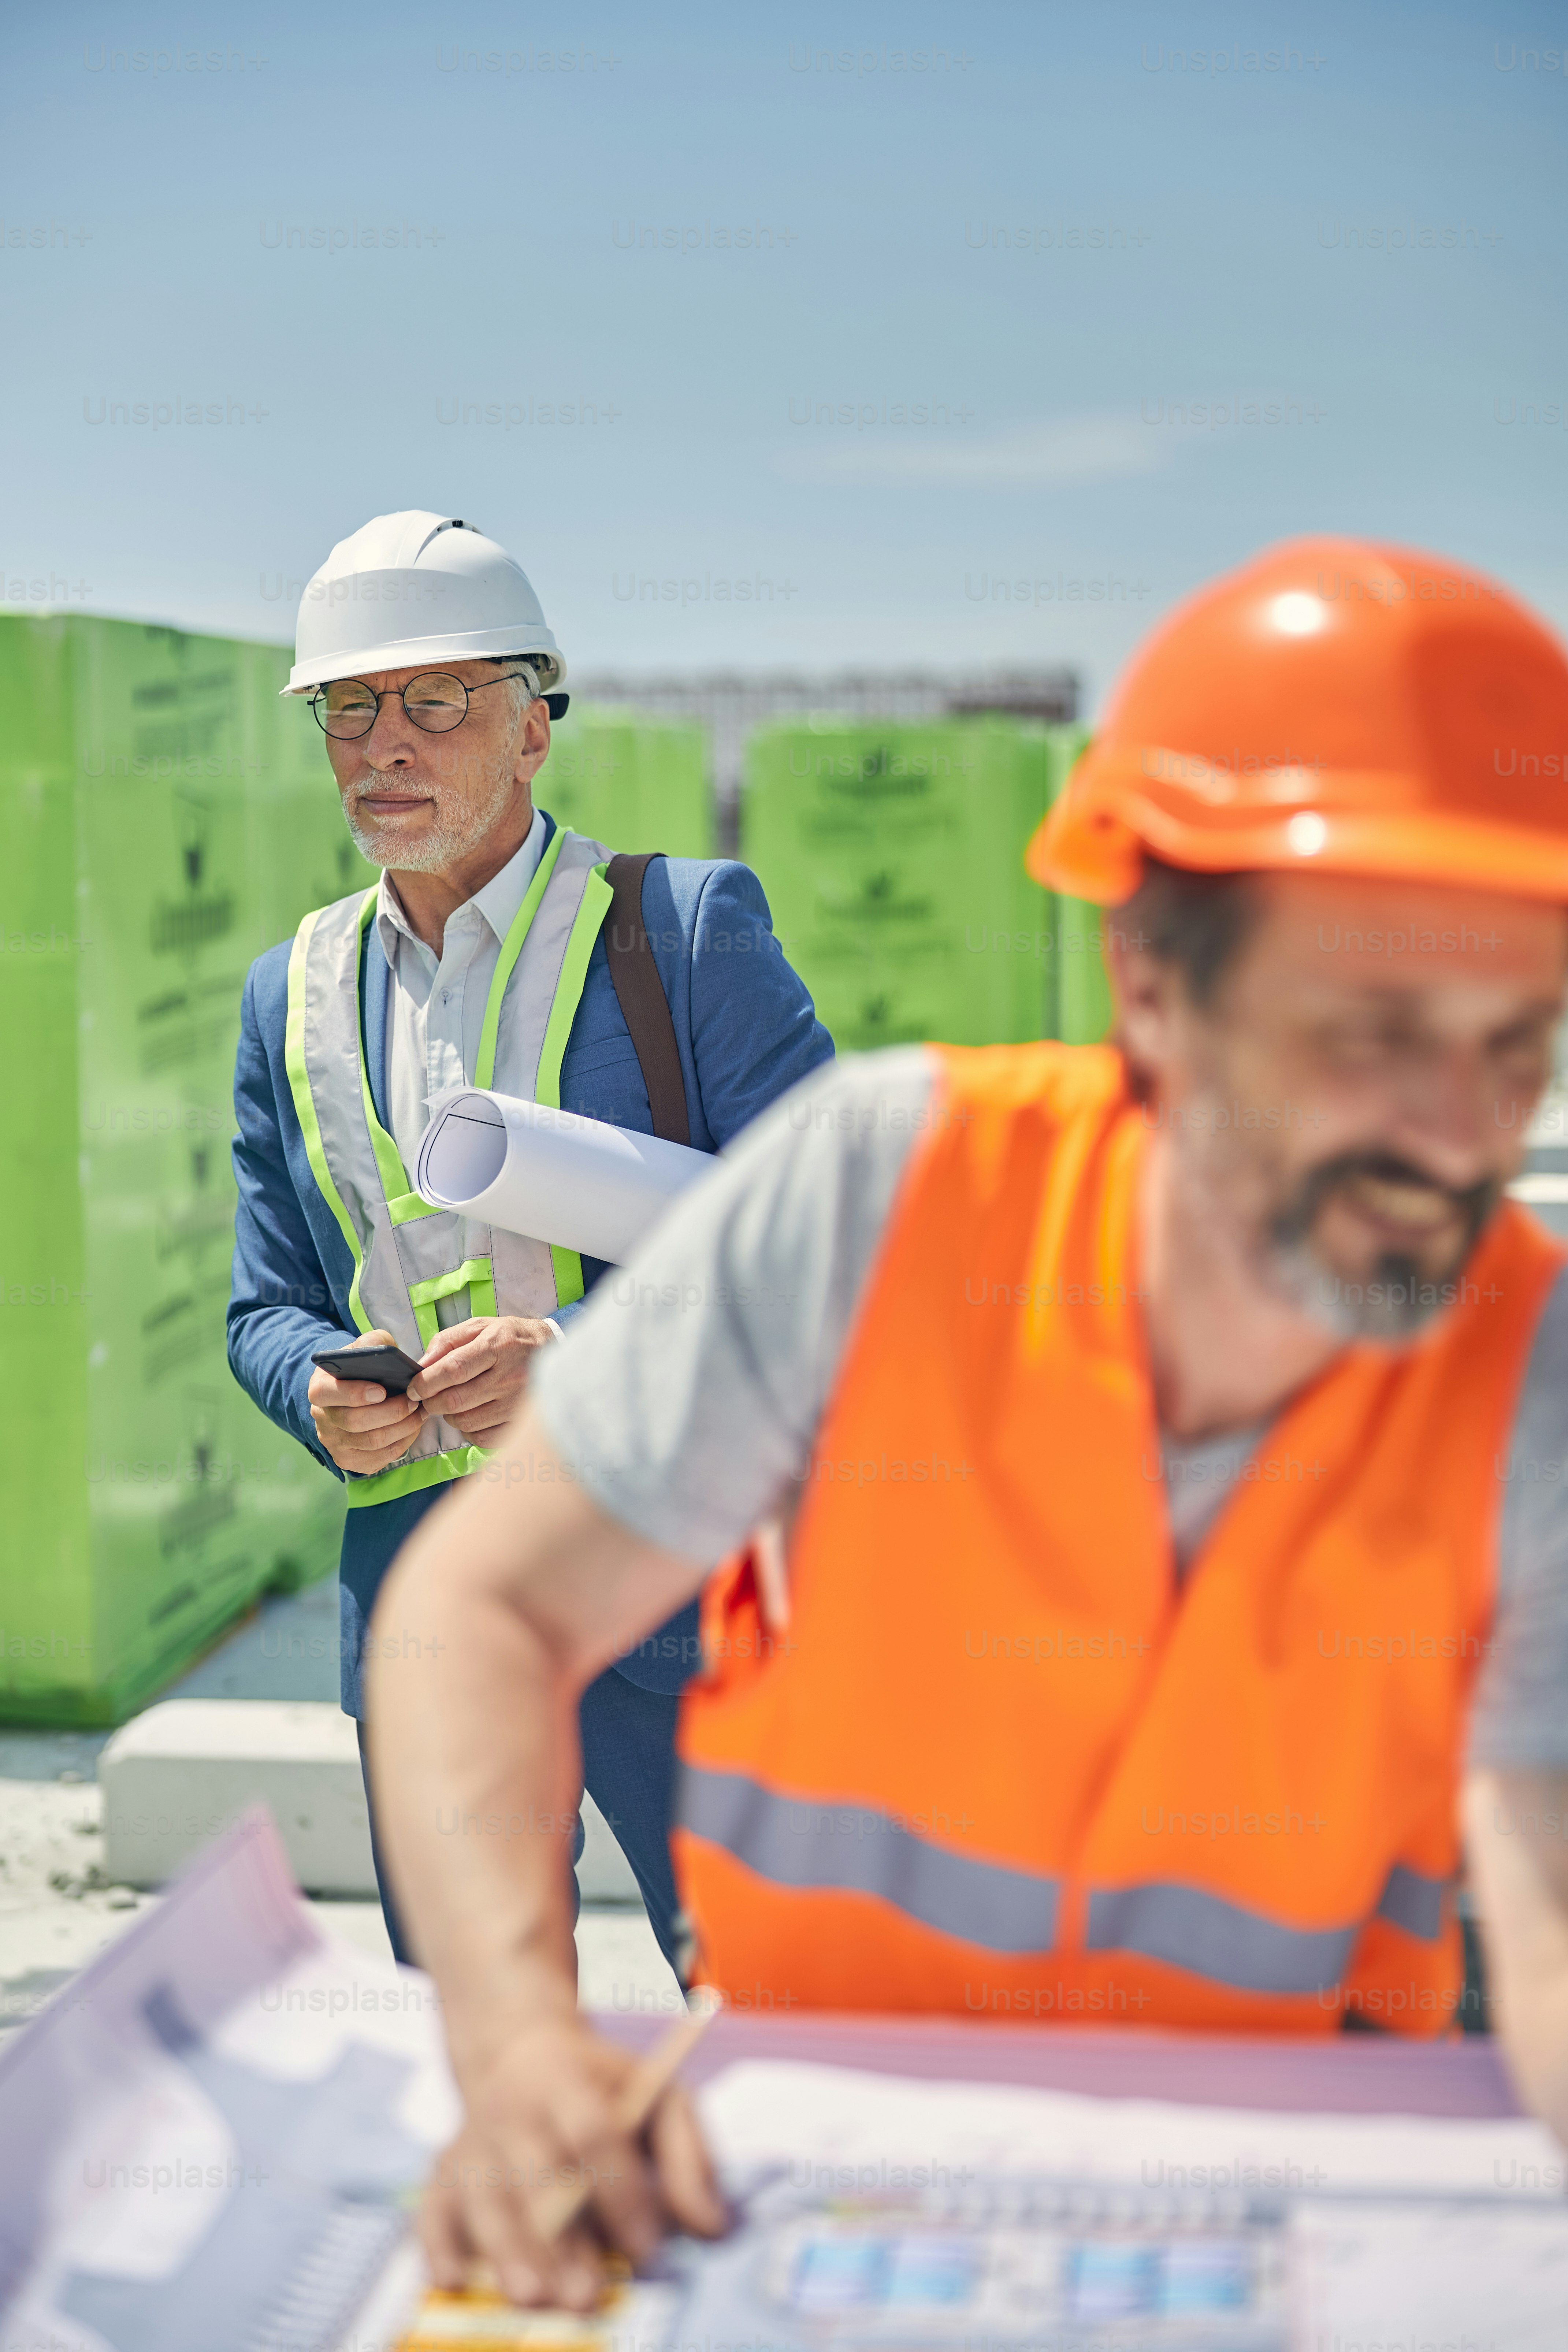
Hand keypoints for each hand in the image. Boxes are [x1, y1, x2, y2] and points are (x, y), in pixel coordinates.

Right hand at [309, 1328, 425, 1473]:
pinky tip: (412, 1428)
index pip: (327, 1393)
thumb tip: (386, 1354)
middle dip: (391, 1412)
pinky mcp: (349, 1460)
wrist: (357, 1390)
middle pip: (355, 1422)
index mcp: (320, 1388)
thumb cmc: (363, 1368)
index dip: (354, 1393)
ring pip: (371, 1442)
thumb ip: (372, 1344)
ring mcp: (334, 1442)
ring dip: (402, 1428)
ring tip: (420, 1413)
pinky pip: (379, 1458)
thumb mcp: (365, 1347)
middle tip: (414, 1402)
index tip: (382, 1390)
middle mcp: (322, 1418)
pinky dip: (401, 1443)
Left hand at [410, 1316, 555, 1441]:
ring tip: (455, 1403)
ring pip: (467, 1422)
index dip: (426, 1382)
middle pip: (455, 1400)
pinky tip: (474, 1416)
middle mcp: (510, 1376)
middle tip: (428, 1398)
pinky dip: (470, 1431)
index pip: (453, 1369)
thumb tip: (421, 1365)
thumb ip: (447, 1341)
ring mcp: (518, 1403)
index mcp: (498, 1346)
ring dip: (450, 1417)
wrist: (558, 1354)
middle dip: (432, 1402)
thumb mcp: (482, 1326)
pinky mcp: (522, 1424)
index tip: (413, 1388)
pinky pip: (483, 1438)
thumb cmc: (512, 1338)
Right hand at [420, 2011, 725, 2307]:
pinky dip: (438, 2243)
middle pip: (534, 2173)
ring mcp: (473, 2140)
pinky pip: (431, 2206)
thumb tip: (714, 2230)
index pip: (594, 2133)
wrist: (522, 2050)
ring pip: (484, 2197)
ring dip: (506, 2248)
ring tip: (532, 2297)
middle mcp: (514, 2109)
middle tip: (586, 2294)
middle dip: (559, 2237)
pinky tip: (453, 2277)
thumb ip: (691, 2159)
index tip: (650, 2249)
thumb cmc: (605, 2087)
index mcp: (569, 2082)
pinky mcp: (444, 2170)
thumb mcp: (661, 2096)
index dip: (622, 2191)